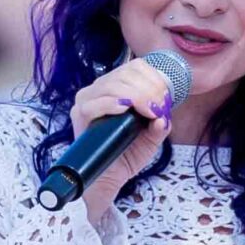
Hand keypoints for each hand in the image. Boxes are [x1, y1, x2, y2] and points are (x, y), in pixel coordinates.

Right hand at [68, 59, 175, 221]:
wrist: (110, 177)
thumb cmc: (128, 153)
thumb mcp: (152, 137)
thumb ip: (161, 125)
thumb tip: (163, 117)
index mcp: (117, 86)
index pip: (135, 68)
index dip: (154, 78)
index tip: (165, 98)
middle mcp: (100, 88)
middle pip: (125, 74)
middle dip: (148, 89)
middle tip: (158, 108)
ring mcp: (87, 100)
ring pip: (111, 85)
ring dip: (136, 96)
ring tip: (148, 112)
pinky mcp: (79, 115)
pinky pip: (94, 103)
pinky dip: (111, 104)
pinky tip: (125, 110)